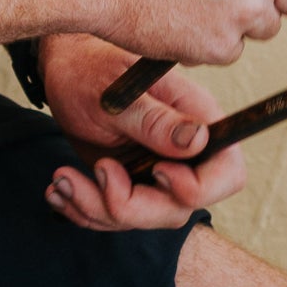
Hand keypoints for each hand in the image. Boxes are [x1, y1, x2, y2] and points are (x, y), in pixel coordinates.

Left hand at [37, 33, 245, 230]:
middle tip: (99, 171)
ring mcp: (155, 171)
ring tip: (62, 180)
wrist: (62, 69)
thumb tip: (199, 139)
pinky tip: (59, 190)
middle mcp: (182, 151)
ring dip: (97, 209)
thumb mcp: (118, 95)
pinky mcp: (129, 184)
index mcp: (195, 117)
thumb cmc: (91, 68)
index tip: (158, 173)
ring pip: (144, 218)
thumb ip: (155, 121)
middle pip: (180, 208)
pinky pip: (115, 217)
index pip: (227, 173)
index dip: (199, 188)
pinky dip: (84, 210)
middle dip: (133, 205)